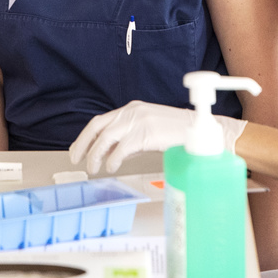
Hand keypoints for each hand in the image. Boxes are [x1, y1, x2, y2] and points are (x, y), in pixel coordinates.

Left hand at [69, 100, 247, 173]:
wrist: (200, 131)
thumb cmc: (178, 133)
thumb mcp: (149, 131)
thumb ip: (130, 138)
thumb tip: (113, 151)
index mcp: (132, 109)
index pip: (101, 121)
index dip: (86, 136)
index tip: (77, 149)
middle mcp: (133, 112)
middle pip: (98, 126)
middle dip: (84, 144)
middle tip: (77, 159)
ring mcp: (139, 121)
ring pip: (106, 138)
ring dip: (96, 154)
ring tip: (94, 168)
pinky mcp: (146, 133)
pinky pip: (122, 148)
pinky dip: (113, 159)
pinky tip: (111, 167)